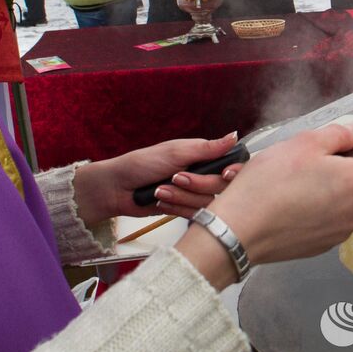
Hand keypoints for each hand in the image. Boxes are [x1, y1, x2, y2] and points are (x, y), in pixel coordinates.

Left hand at [75, 132, 240, 223]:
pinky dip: (176, 207)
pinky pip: (194, 216)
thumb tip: (234, 135)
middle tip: (176, 177)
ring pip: (207, 203)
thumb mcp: (176, 152)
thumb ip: (208, 148)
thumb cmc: (142, 164)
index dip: (232, 173)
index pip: (230, 166)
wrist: (118, 188)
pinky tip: (161, 200)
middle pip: (220, 187)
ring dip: (182, 197)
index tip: (224, 174)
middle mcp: (201, 175)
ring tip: (161, 189)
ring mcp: (192, 194)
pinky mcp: (184, 210)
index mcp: (202, 157)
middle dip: (197, 185)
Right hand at [176, 124, 352, 287]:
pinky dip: (318, 208)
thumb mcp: (304, 142)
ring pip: (346, 201)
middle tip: (315, 157)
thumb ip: (338, 134)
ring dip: (331, 188)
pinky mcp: (322, 245)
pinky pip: (329, 219)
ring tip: (298, 181)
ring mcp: (341, 232)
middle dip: (348, 167)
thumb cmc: (271, 184)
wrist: (241, 229)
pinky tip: (292, 202)